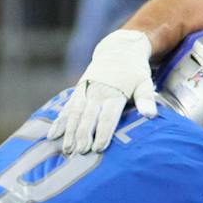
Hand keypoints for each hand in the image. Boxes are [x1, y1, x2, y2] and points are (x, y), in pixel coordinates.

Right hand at [53, 29, 157, 154]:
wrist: (118, 50)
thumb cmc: (134, 72)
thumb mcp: (145, 82)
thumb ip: (146, 98)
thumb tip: (150, 115)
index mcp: (114, 93)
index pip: (107, 117)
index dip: (103, 133)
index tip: (98, 148)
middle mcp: (97, 93)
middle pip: (88, 117)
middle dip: (83, 135)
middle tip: (80, 152)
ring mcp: (85, 92)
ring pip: (75, 114)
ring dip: (69, 131)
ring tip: (66, 149)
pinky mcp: (78, 91)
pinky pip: (67, 108)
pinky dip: (59, 121)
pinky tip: (53, 135)